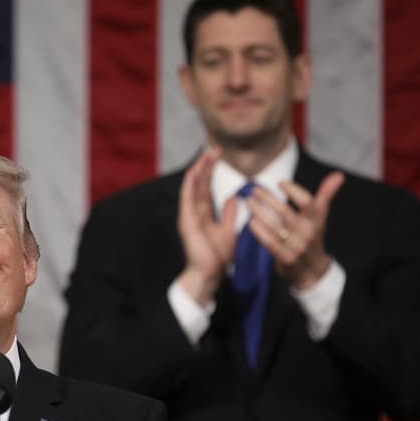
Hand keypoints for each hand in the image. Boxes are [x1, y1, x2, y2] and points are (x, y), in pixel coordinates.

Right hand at [176, 148, 237, 305]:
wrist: (209, 273)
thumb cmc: (216, 256)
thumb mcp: (228, 230)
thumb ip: (228, 214)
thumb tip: (232, 198)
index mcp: (203, 213)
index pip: (206, 186)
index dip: (211, 170)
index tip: (219, 155)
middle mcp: (194, 211)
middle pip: (199, 183)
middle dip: (206, 164)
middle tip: (214, 147)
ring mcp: (189, 215)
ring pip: (193, 186)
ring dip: (199, 169)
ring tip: (206, 153)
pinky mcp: (187, 220)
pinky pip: (188, 198)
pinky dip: (191, 183)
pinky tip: (195, 170)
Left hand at [245, 171, 344, 290]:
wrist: (312, 270)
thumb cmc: (312, 237)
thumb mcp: (320, 217)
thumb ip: (326, 195)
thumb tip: (338, 175)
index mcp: (316, 221)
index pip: (307, 202)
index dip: (294, 190)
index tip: (280, 182)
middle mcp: (307, 233)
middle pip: (285, 212)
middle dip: (268, 199)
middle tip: (255, 189)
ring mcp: (296, 247)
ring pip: (274, 226)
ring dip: (259, 212)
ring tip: (249, 202)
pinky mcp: (285, 258)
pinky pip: (269, 242)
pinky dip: (259, 231)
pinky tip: (251, 221)